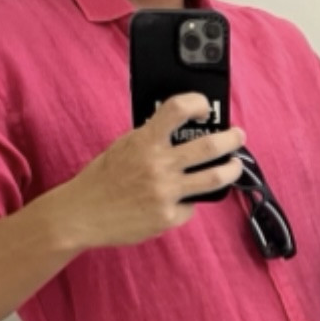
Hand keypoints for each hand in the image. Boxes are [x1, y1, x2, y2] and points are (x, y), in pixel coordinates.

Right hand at [58, 93, 245, 249]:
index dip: (197, 103)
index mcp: (145, 141)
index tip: (205, 107)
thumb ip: (151, 139)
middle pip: (210, 146)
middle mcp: (159, 165)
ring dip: (231, 170)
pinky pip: (189, 207)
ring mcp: (166, 193)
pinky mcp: (168, 217)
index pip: (177, 109)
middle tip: (238, 136)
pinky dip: (186, 203)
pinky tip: (175, 202)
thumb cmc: (102, 180)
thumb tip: (182, 131)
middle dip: (231, 139)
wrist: (81, 214)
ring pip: (213, 178)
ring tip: (234, 166)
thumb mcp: (124, 147)